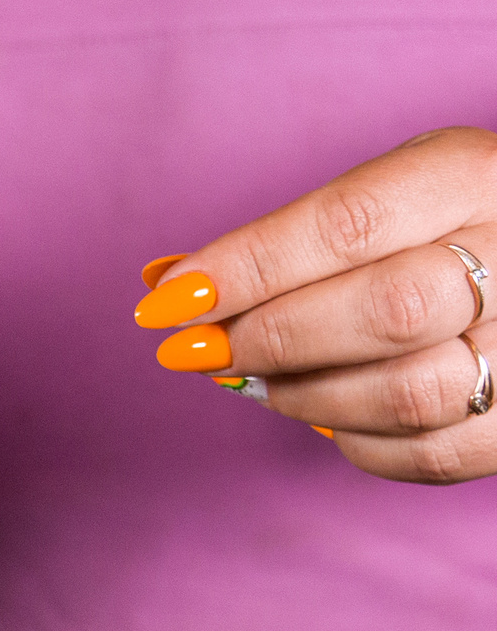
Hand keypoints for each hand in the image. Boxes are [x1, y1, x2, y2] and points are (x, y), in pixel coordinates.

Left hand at [134, 127, 496, 483]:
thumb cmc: (443, 229)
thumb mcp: (388, 196)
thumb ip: (290, 239)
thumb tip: (165, 286)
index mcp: (473, 177)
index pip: (349, 224)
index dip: (247, 269)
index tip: (167, 303)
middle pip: (385, 311)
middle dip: (270, 339)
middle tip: (201, 349)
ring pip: (408, 392)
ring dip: (304, 395)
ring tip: (259, 380)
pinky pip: (433, 452)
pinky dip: (358, 440)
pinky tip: (327, 411)